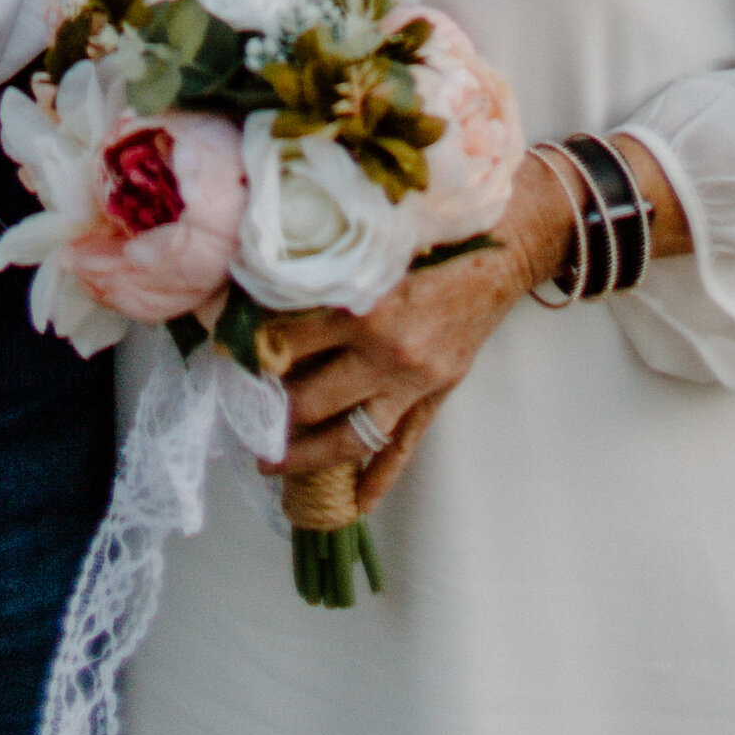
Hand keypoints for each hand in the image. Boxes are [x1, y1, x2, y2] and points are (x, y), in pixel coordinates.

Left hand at [267, 152, 574, 508]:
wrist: (503, 247)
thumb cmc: (433, 231)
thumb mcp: (374, 238)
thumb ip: (327, 263)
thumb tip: (266, 276)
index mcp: (365, 305)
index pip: (292, 341)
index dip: (256, 350)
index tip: (231, 354)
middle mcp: (388, 352)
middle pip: (312, 400)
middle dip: (273, 413)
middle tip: (244, 415)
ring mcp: (414, 383)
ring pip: (349, 439)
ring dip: (305, 458)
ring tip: (271, 465)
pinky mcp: (436, 397)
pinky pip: (401, 450)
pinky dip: (377, 481)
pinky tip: (353, 503)